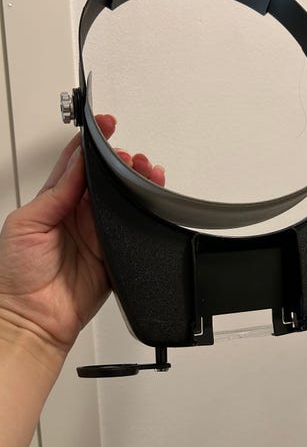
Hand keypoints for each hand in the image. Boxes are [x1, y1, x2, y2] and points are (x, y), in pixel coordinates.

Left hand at [0, 114, 164, 356]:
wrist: (32, 320)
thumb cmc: (16, 274)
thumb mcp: (26, 224)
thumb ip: (56, 194)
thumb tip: (77, 163)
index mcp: (54, 202)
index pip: (76, 164)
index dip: (92, 143)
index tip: (104, 126)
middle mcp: (78, 214)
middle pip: (106, 179)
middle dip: (121, 161)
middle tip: (129, 155)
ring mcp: (98, 233)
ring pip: (124, 200)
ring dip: (137, 182)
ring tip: (146, 170)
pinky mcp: (115, 253)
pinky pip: (135, 228)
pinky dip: (146, 213)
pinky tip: (151, 200)